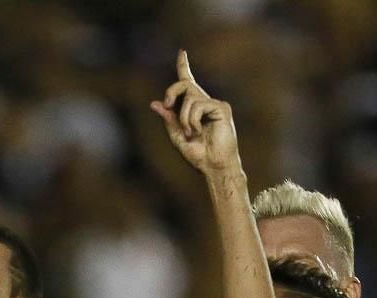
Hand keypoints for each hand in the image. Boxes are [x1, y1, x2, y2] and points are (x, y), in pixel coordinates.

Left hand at [149, 51, 240, 177]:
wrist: (213, 166)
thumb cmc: (198, 154)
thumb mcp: (176, 136)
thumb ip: (168, 119)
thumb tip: (154, 104)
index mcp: (194, 108)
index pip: (188, 82)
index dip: (184, 66)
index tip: (182, 52)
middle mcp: (205, 102)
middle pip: (185, 84)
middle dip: (172, 92)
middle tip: (167, 105)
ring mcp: (214, 104)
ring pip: (190, 98)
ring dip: (184, 118)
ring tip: (190, 133)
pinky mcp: (221, 108)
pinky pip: (199, 105)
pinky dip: (193, 120)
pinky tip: (198, 131)